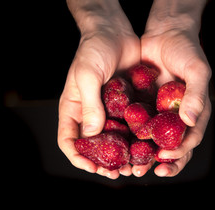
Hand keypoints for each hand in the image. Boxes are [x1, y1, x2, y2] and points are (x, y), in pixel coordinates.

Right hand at [58, 1, 139, 178]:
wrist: (115, 32)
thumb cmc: (94, 49)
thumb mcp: (87, 75)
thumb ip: (90, 105)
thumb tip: (92, 134)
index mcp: (74, 109)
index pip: (69, 140)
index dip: (78, 157)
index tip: (92, 167)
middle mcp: (91, 114)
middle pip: (93, 147)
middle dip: (103, 162)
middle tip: (116, 172)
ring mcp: (109, 111)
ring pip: (113, 141)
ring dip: (122, 156)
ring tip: (132, 166)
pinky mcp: (126, 106)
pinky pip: (129, 127)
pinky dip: (135, 140)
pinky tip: (145, 147)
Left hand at [132, 0, 211, 176]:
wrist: (165, 33)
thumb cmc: (186, 50)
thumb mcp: (196, 70)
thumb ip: (196, 95)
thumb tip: (191, 120)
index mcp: (193, 113)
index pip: (190, 139)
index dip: (180, 152)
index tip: (165, 157)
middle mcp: (175, 117)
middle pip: (171, 146)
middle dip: (160, 162)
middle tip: (145, 172)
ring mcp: (158, 113)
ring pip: (152, 141)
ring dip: (143, 156)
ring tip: (132, 167)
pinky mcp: (143, 106)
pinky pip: (137, 125)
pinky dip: (130, 137)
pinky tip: (120, 145)